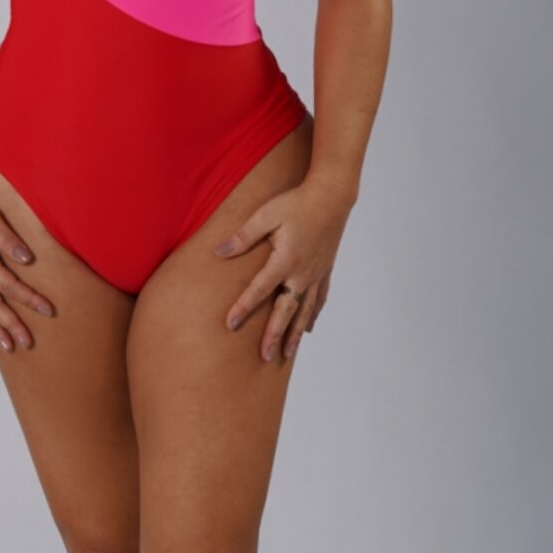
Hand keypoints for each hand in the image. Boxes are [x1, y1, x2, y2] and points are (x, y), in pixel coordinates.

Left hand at [213, 172, 351, 361]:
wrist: (332, 196)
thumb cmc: (296, 203)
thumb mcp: (266, 214)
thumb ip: (243, 236)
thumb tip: (220, 252)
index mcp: (285, 260)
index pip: (260, 290)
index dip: (243, 307)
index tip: (229, 325)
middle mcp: (302, 273)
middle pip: (286, 311)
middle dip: (274, 335)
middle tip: (264, 357)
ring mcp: (316, 274)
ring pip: (305, 311)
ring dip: (295, 333)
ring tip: (287, 354)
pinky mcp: (325, 270)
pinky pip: (319, 299)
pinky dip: (313, 315)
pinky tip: (309, 328)